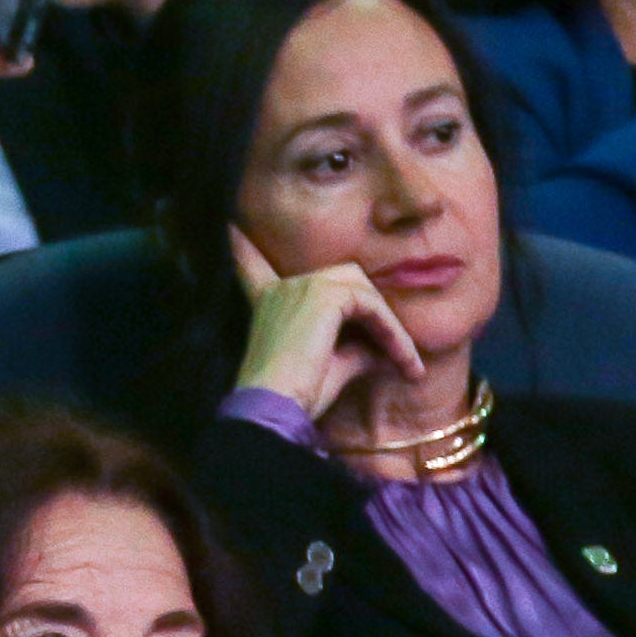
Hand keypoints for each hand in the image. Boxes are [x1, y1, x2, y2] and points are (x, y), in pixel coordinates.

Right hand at [229, 231, 423, 427]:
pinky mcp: (325, 296)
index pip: (252, 265)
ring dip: (390, 326)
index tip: (229, 227)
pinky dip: (392, 332)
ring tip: (406, 363)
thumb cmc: (294, 397)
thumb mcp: (329, 368)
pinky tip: (401, 358)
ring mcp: (303, 286)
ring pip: (364, 291)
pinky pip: (372, 306)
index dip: (242, 249)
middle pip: (345, 279)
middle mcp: (283, 288)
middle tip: (398, 352)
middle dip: (373, 310)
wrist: (275, 409)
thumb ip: (357, 351)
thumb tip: (387, 352)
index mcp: (269, 301)